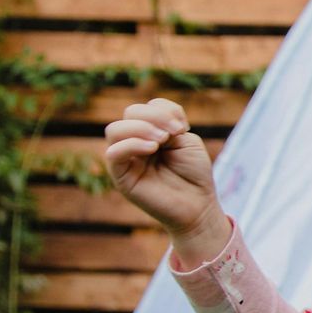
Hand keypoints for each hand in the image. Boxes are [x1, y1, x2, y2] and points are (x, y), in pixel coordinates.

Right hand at [102, 98, 227, 260]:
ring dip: (141, 128)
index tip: (183, 127)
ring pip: (115, 130)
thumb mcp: (186, 142)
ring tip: (162, 141)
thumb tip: (147, 124)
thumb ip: (167, 126)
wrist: (198, 205)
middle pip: (130, 113)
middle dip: (154, 117)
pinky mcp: (121, 176)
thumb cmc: (194, 174)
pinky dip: (131, 144)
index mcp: (151, 132)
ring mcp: (126, 158)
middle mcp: (135, 142)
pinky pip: (113, 153)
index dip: (164, 110)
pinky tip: (152, 149)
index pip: (146, 107)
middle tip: (174, 133)